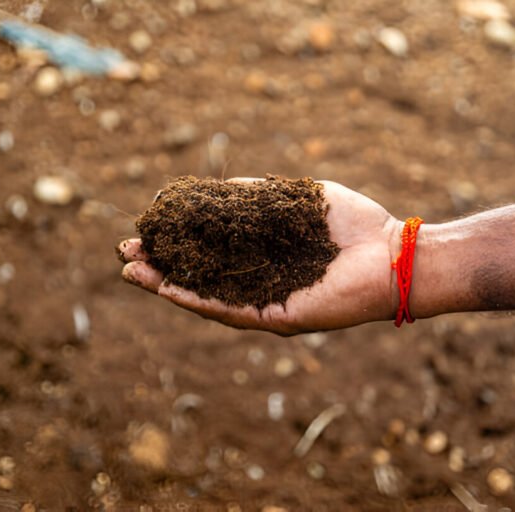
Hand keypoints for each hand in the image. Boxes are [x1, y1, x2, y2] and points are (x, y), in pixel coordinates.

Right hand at [118, 180, 401, 335]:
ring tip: (130, 269)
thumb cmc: (350, 224)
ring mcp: (263, 302)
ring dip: (165, 283)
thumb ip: (255, 197)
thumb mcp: (294, 200)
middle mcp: (256, 282)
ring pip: (204, 295)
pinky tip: (167, 287)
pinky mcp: (276, 317)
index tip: (145, 223)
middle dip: (159, 262)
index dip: (173, 238)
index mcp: (260, 255)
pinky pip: (229, 310)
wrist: (390, 252)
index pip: (207, 250)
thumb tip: (209, 191)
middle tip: (125, 249)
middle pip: (197, 274)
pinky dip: (195, 299)